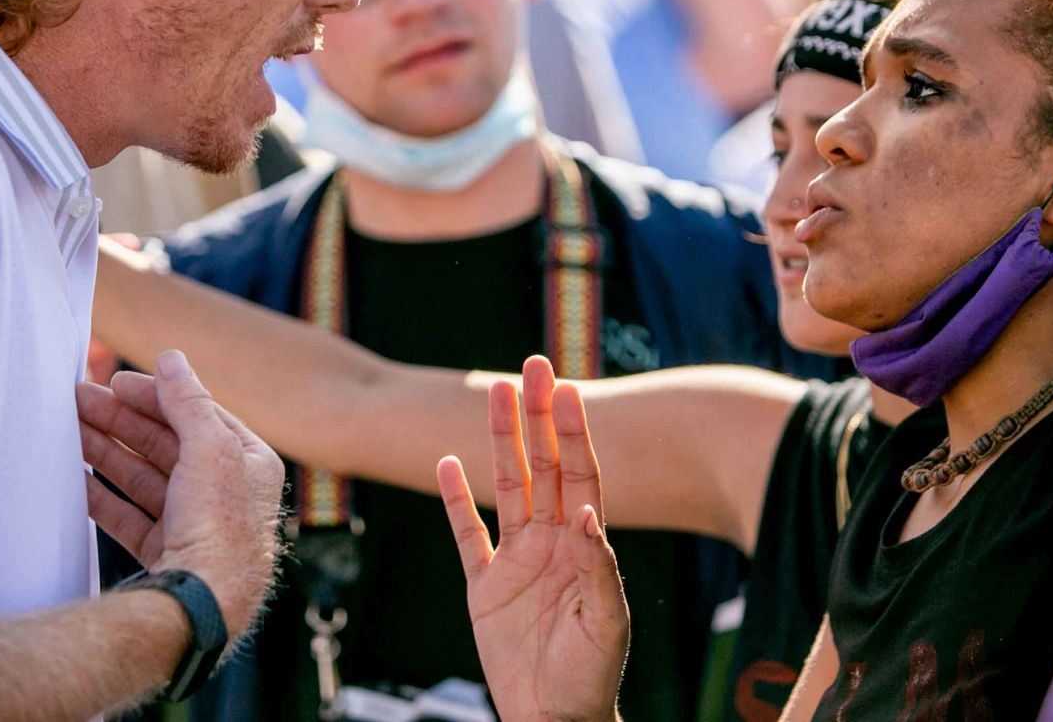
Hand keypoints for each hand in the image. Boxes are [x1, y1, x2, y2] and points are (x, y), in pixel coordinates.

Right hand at [76, 351, 284, 636]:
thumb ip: (188, 401)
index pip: (199, 416)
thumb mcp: (210, 449)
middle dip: (121, 420)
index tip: (116, 381)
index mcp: (249, 463)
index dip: (158, 395)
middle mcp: (225, 492)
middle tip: (77, 399)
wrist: (205, 605)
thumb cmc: (220, 525)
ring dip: (105, 451)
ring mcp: (193, 525)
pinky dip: (102, 494)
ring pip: (143, 477)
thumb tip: (171, 358)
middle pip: (166, 444)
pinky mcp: (165, 552)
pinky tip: (74, 477)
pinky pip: (129, 515)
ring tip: (66, 428)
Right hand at [438, 356, 628, 721]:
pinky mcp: (484, 585)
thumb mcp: (605, 624)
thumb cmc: (590, 677)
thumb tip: (584, 511)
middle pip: (543, 465)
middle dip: (537, 416)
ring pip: (506, 485)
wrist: (553, 720)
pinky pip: (467, 533)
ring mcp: (516, 559)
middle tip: (531, 366)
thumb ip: (597, 566)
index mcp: (584, 546)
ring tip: (493, 394)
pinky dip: (456, 498)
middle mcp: (551, 541)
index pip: (579, 475)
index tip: (565, 389)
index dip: (572, 432)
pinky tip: (447, 461)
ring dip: (499, 439)